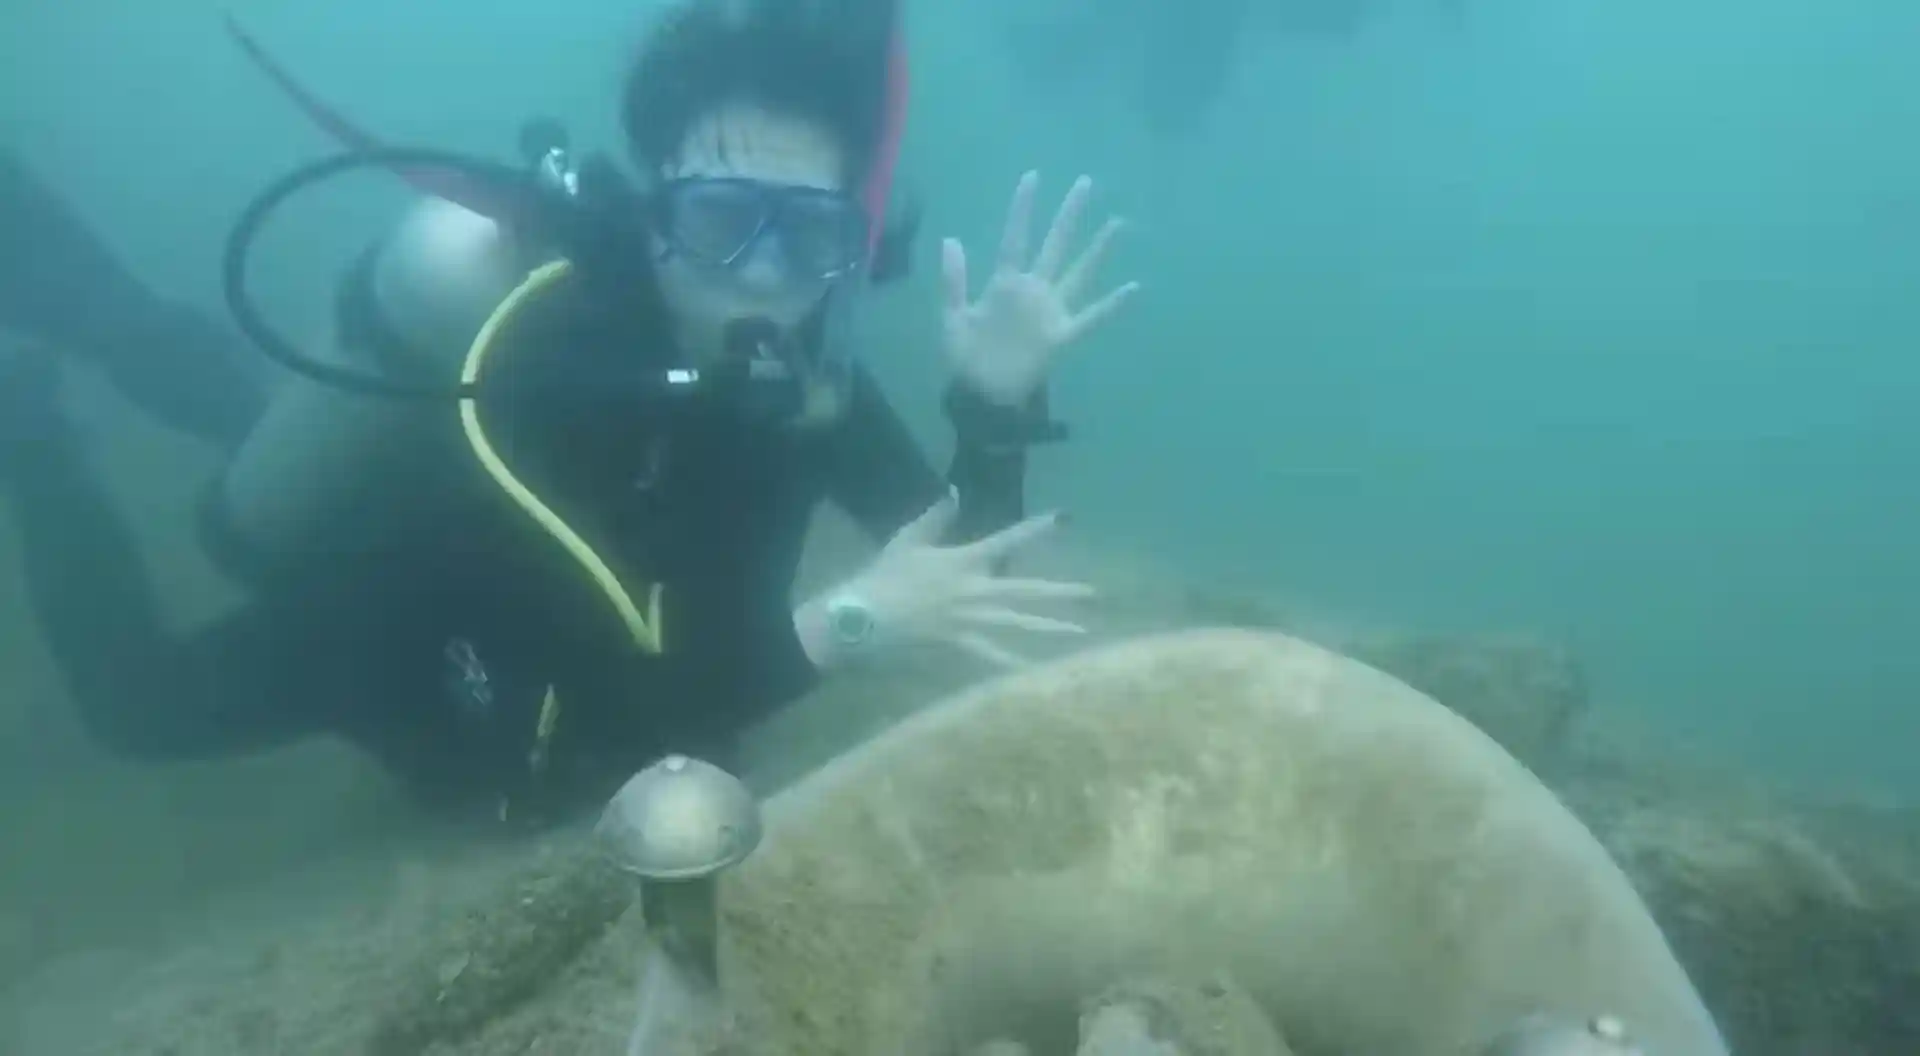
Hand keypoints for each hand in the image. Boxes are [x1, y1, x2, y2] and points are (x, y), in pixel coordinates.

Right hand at [817, 492, 1092, 667]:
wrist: (864, 614)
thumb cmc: (884, 575)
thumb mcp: (908, 538)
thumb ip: (936, 515)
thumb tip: (954, 490)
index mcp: (965, 560)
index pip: (1008, 541)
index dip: (1036, 529)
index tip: (1063, 519)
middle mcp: (975, 589)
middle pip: (1025, 590)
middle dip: (1060, 593)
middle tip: (1092, 594)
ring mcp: (969, 618)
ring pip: (1017, 623)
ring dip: (1050, 628)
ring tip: (1079, 633)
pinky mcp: (959, 642)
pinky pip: (992, 655)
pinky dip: (1013, 664)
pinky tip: (1035, 674)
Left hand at [941, 171, 1140, 406]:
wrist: (979, 396)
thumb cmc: (965, 359)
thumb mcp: (952, 317)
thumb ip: (954, 279)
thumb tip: (951, 238)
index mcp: (1005, 284)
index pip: (1016, 238)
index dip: (1022, 208)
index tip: (1032, 176)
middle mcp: (1033, 291)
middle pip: (1054, 245)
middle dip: (1068, 215)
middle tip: (1086, 182)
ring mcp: (1050, 312)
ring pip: (1079, 273)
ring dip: (1098, 250)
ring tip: (1118, 224)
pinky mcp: (1061, 337)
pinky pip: (1091, 318)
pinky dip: (1112, 305)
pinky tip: (1133, 288)